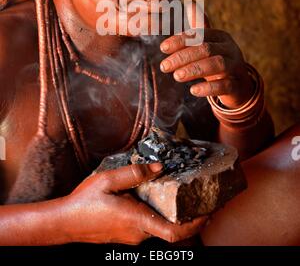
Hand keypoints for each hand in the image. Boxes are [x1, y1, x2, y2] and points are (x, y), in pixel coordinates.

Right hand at [63, 163, 206, 244]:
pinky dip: (160, 215)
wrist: (64, 223)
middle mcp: (138, 233)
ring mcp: (132, 236)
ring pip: (161, 228)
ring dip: (175, 215)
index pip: (174, 232)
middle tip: (201, 197)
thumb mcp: (108, 180)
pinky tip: (158, 198)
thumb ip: (134, 173)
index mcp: (137, 220)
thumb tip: (160, 168)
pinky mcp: (126, 234)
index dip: (195, 224)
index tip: (208, 211)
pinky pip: (150, 226)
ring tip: (183, 194)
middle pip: (171, 230)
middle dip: (189, 217)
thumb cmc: (84, 202)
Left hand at [160, 4, 253, 108]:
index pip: (199, 34)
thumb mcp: (208, 44)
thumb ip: (199, 26)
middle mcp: (230, 49)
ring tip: (176, 76)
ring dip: (194, 69)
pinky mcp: (238, 85)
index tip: (163, 48)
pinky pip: (225, 85)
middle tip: (164, 66)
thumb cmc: (217, 61)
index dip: (180, 40)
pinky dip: (208, 88)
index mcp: (221, 36)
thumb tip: (190, 2)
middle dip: (183, 57)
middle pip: (206, 48)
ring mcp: (236, 67)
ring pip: (217, 64)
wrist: (238, 86)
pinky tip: (193, 90)